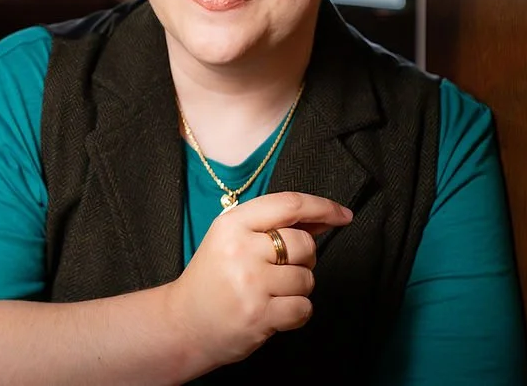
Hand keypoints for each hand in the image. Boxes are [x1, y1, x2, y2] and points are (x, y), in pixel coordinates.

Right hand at [163, 191, 352, 368]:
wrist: (184, 323)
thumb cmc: (213, 279)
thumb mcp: (233, 241)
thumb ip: (274, 227)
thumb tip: (323, 219)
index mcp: (232, 224)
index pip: (289, 204)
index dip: (323, 207)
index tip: (342, 215)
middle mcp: (241, 249)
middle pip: (304, 244)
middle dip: (305, 259)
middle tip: (282, 269)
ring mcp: (250, 283)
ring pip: (306, 279)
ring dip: (297, 289)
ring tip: (270, 293)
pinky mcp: (260, 315)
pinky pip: (304, 308)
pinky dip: (296, 313)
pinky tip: (274, 312)